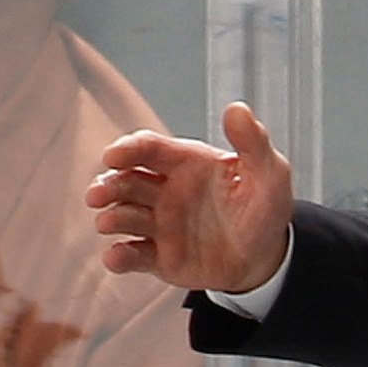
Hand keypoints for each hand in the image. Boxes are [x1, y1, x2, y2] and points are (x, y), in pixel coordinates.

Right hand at [88, 100, 295, 292]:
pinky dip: (119, 257)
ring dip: (112, 218)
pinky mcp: (159, 256)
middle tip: (97, 194)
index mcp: (184, 163)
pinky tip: (115, 258)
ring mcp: (158, 224)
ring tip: (108, 222)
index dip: (127, 149)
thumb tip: (237, 108)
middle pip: (125, 181)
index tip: (113, 156)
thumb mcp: (270, 174)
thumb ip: (253, 143)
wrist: (267, 256)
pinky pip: (133, 256)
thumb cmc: (264, 207)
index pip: (147, 148)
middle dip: (108, 185)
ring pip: (124, 216)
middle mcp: (163, 190)